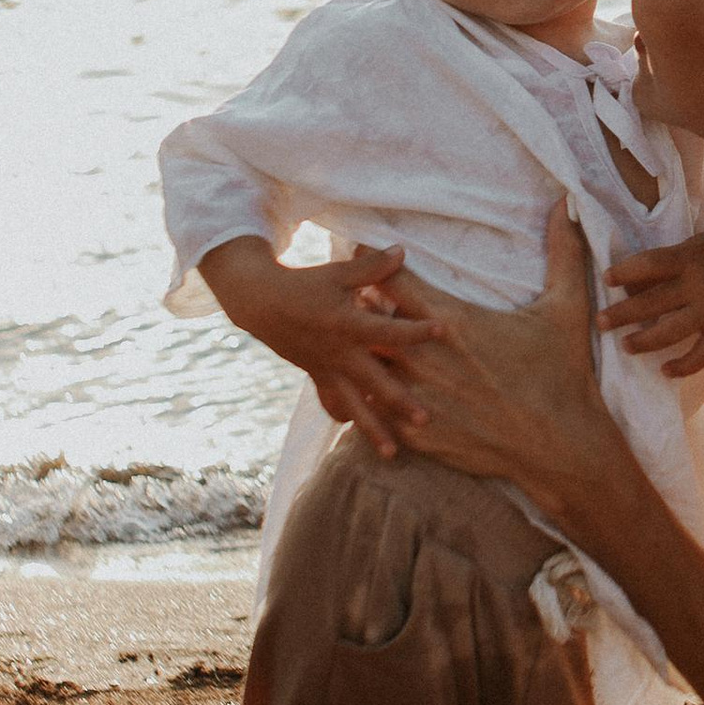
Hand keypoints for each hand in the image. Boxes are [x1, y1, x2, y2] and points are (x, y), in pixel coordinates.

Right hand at [196, 237, 437, 455]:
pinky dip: (348, 420)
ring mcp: (328, 369)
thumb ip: (371, 267)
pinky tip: (365, 440)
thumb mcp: (337, 273)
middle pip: (374, 382)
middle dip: (399, 402)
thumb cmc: (304, 284)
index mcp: (347, 324)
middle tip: (425, 419)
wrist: (261, 304)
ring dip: (373, 429)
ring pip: (353, 406)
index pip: (388, 330)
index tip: (442, 331)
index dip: (415, 330)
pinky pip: (334, 404)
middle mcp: (339, 353)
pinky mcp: (318, 377)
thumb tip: (403, 251)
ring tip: (392, 453)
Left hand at [389, 207, 630, 520]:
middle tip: (356, 301)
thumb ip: (563, 252)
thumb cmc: (562, 374)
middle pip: (365, 321)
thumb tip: (568, 205)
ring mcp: (415, 399)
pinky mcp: (414, 435)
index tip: (370, 258)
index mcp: (450, 321)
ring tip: (358, 346)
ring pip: (363, 366)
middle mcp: (423, 358)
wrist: (559, 446)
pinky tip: (366, 390)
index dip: (376, 266)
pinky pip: (373, 411)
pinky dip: (369, 398)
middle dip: (361, 310)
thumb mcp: (567, 308)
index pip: (390, 279)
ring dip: (363, 355)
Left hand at [598, 223, 703, 379]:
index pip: (650, 264)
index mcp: (690, 257)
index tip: (605, 280)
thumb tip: (627, 287)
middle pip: (655, 301)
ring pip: (673, 331)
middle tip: (600, 323)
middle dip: (624, 313)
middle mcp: (701, 283)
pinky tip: (664, 370)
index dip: (626, 272)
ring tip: (625, 346)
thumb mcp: (693, 248)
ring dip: (646, 341)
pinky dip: (684, 365)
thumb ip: (665, 266)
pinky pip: (703, 354)